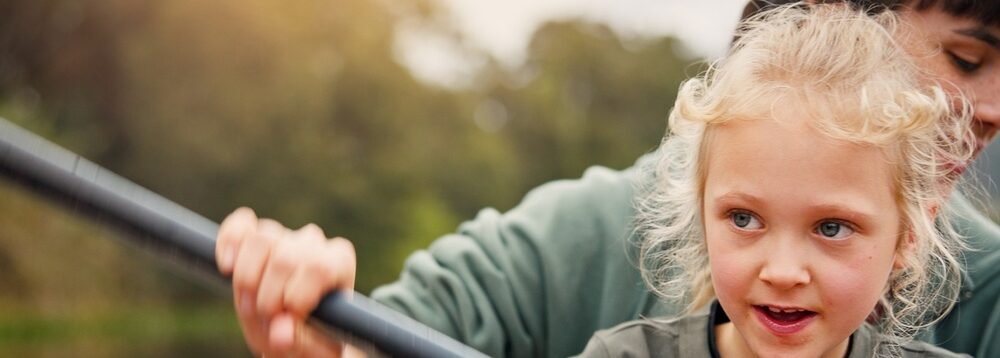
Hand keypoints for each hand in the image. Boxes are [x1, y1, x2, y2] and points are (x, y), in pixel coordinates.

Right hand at [216, 207, 359, 356]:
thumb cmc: (310, 338)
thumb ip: (299, 341)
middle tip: (266, 320)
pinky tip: (226, 267)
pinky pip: (240, 225)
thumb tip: (281, 334)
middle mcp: (314, 242)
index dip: (295, 299)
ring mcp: (284, 234)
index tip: (289, 321)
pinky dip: (229, 242)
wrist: (294, 333)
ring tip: (250, 306)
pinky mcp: (255, 233)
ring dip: (246, 280)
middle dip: (268, 298)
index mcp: (338, 262)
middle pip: (284, 258)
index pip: (317, 268)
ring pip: (260, 241)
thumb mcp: (311, 348)